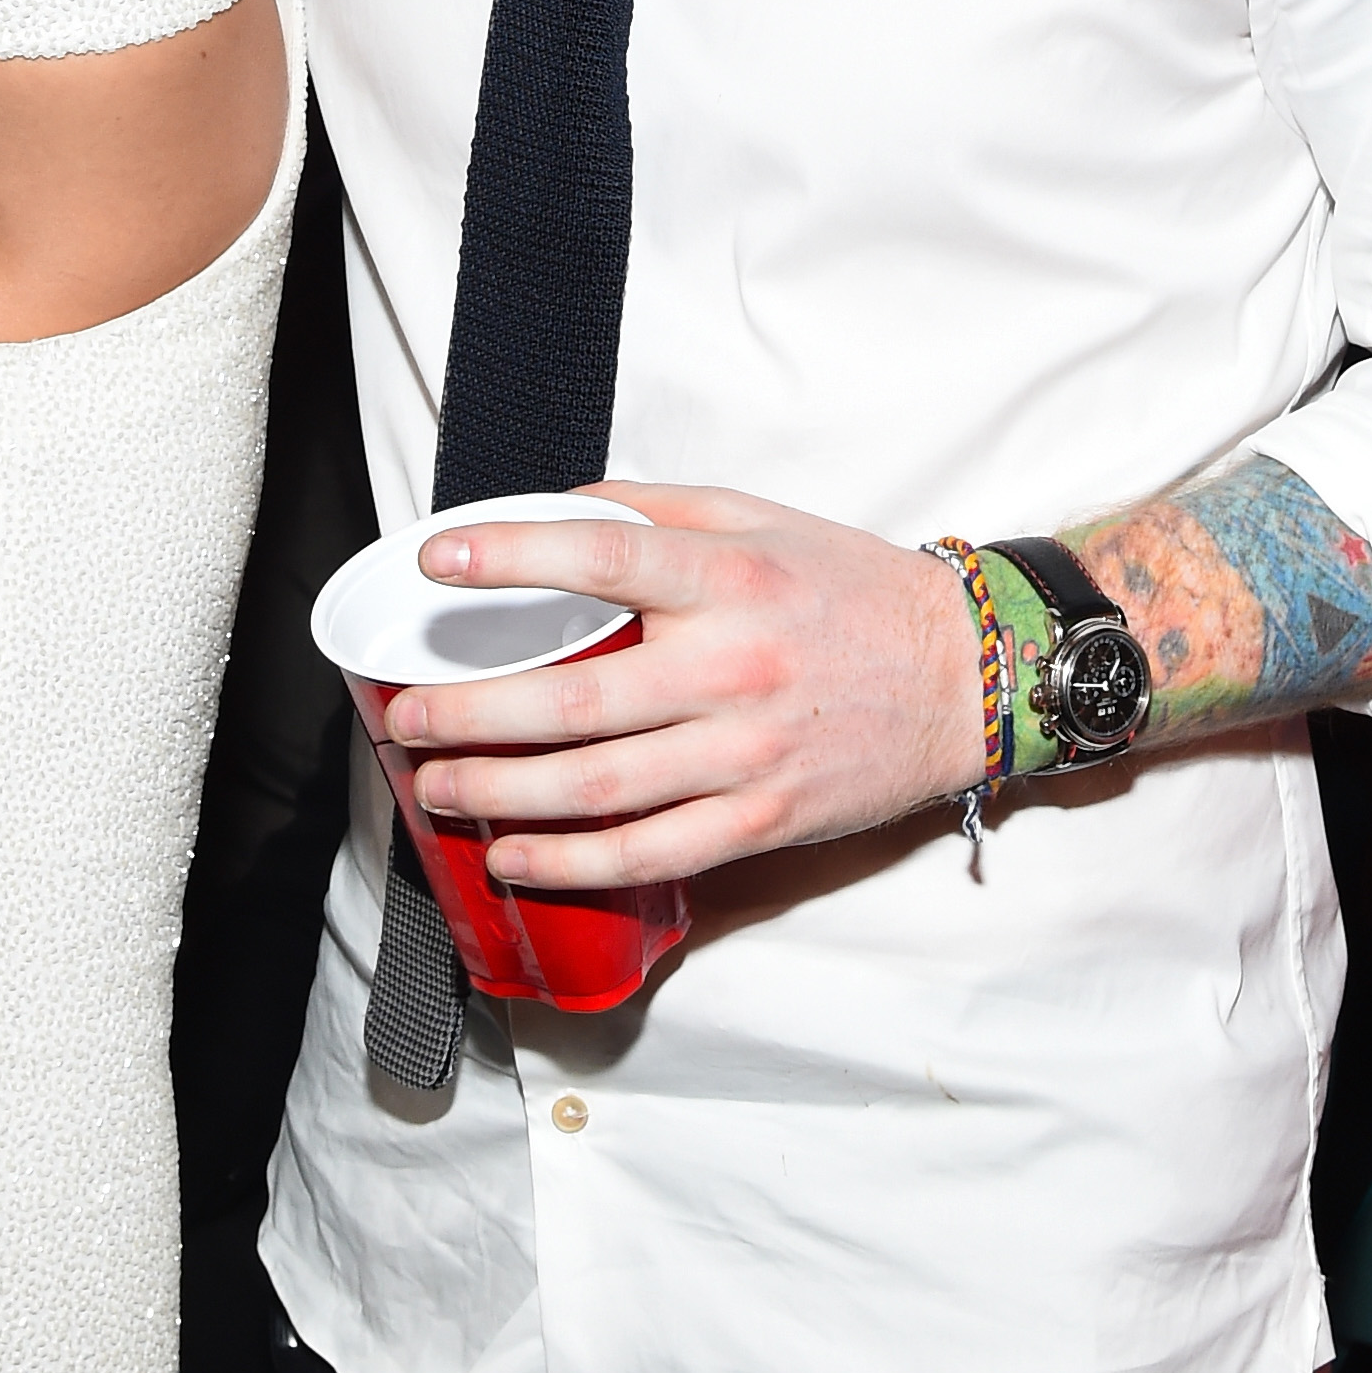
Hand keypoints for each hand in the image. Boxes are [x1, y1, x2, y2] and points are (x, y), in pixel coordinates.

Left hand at [388, 484, 982, 886]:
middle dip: (469, 712)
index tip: (435, 560)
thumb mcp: (757, 518)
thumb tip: (549, 510)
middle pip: (574, 700)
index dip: (508, 557)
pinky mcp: (763, 822)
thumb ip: (651, 510)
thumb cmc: (850, 591)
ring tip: (434, 782)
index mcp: (730, 577)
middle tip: (406, 714)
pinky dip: (568, 862)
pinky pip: (648, 855)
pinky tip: (511, 854)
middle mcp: (734, 666)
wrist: (965, 676)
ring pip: (598, 788)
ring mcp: (747, 755)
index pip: (601, 556)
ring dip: (498, 791)